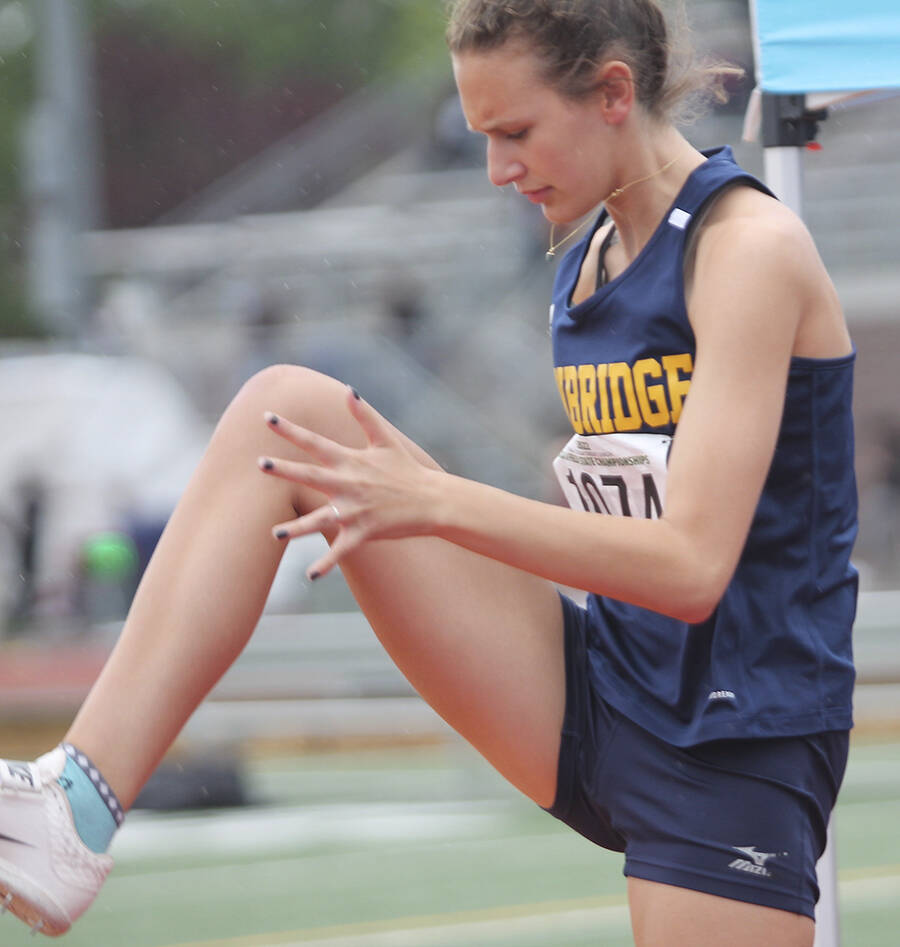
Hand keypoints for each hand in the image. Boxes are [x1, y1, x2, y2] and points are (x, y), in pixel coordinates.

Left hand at [257, 386, 440, 578]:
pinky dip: (326, 564)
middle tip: (260, 464)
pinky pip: (341, 550)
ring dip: (298, 528)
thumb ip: (364, 415)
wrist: (433, 500)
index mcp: (351, 461)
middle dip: (284, 470)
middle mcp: (349, 484)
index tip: (267, 417)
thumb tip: (349, 390)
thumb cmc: (407, 470)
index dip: (290, 430)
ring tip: (275, 533)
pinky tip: (310, 575)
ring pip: (321, 519)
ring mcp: (356, 509)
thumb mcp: (385, 440)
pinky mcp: (365, 532)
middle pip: (311, 476)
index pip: (314, 442)